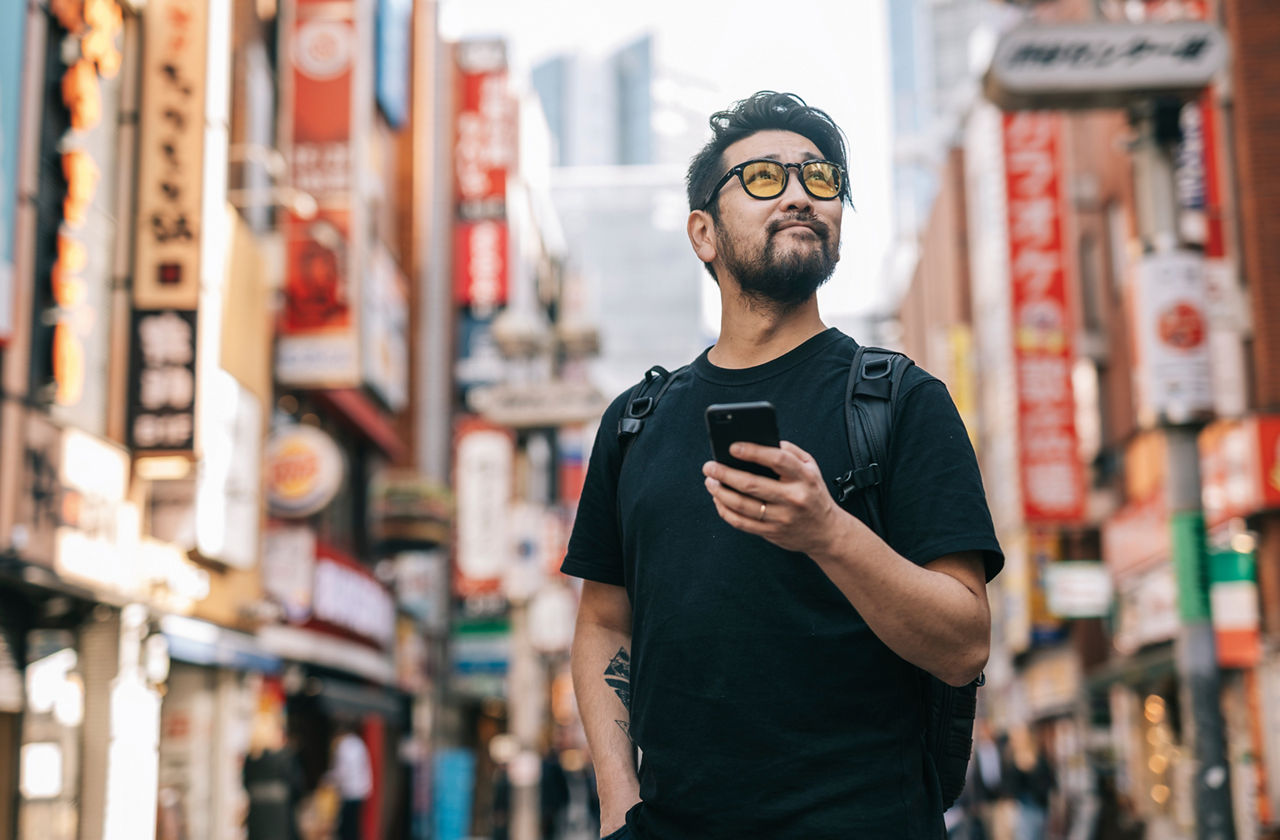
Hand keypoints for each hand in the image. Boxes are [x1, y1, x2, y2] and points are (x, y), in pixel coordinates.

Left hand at [702, 440, 847, 556]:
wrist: (827, 532)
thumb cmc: (813, 494)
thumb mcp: (811, 468)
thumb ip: (790, 452)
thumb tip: (763, 441)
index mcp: (804, 477)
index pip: (777, 460)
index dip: (753, 451)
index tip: (733, 447)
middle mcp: (793, 498)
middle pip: (752, 485)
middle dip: (725, 474)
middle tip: (709, 466)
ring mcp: (781, 518)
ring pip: (743, 505)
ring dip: (720, 492)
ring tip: (710, 482)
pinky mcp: (771, 532)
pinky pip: (741, 523)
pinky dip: (725, 510)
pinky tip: (718, 500)